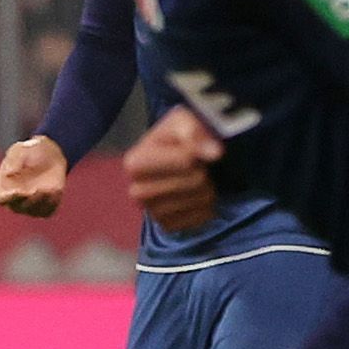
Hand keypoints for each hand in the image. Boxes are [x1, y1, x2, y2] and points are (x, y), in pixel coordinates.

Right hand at [0, 135, 69, 216]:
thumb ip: (14, 160)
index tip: (18, 191)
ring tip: (49, 189)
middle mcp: (14, 198)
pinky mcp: (45, 206)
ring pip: (33, 211)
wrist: (49, 153)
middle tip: (37, 189)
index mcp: (2, 186)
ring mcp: (30, 203)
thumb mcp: (20, 150)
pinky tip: (57, 190)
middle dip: (28, 200)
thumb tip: (9, 173)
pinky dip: (52, 203)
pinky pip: (47, 211)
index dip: (8, 198)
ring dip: (41, 202)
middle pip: (17, 207)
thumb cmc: (29, 151)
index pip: (0, 199)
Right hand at [126, 105, 223, 233]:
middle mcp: (137, 191)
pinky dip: (206, 205)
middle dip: (203, 170)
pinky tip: (194, 196)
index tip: (194, 148)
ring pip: (202, 199)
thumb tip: (214, 152)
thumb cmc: (176, 139)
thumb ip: (194, 130)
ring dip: (207, 187)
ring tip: (194, 179)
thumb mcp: (182, 122)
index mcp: (135, 163)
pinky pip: (203, 217)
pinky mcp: (168, 226)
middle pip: (195, 181)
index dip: (198, 151)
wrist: (172, 162)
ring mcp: (152, 213)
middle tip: (195, 165)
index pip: (186, 160)